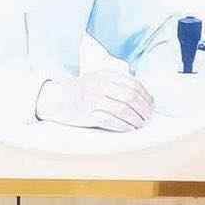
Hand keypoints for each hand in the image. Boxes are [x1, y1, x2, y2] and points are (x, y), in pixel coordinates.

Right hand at [35, 72, 155, 132]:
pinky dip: (124, 126)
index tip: (151, 105)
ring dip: (136, 119)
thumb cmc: (79, 91)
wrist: (54, 98)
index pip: (133, 84)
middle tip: (148, 117)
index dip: (146, 96)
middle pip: (131, 97)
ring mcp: (93, 100)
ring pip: (123, 110)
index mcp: (105, 75)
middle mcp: (99, 85)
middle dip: (143, 109)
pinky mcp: (87, 114)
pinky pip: (111, 121)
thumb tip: (142, 95)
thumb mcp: (97, 78)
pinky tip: (129, 129)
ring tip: (140, 124)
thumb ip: (116, 82)